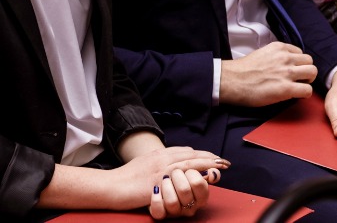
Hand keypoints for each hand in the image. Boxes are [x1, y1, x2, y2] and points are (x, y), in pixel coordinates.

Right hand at [111, 146, 228, 215]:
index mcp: (158, 154)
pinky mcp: (160, 179)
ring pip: (189, 162)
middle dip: (209, 157)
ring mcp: (161, 168)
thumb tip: (171, 164)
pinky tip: (207, 175)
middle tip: (224, 161)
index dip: (200, 154)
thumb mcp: (144, 164)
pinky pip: (182, 174)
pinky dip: (197, 172)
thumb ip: (158, 162)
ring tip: (221, 165)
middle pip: (190, 155)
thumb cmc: (126, 178)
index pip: (184, 151)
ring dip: (208, 163)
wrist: (112, 185)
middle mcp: (162, 158)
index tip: (212, 157)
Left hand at [148, 164, 221, 218]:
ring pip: (172, 202)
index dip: (193, 173)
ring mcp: (175, 211)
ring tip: (164, 179)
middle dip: (177, 176)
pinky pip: (158, 211)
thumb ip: (206, 171)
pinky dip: (156, 199)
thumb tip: (215, 172)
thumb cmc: (179, 176)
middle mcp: (189, 206)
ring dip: (166, 186)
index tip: (189, 169)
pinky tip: (156, 190)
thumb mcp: (193, 172)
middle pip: (185, 190)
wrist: (155, 178)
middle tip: (174, 172)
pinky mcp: (161, 214)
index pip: (199, 183)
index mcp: (200, 197)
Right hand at [220, 42, 316, 106]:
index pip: (300, 53)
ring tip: (298, 86)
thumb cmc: (243, 70)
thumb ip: (276, 56)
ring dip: (308, 81)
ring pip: (313, 73)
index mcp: (279, 48)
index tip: (292, 70)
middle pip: (310, 61)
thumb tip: (284, 64)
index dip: (298, 63)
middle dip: (306, 71)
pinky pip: (308, 90)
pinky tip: (295, 95)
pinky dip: (304, 94)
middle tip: (298, 79)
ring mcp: (287, 73)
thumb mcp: (262, 53)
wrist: (232, 80)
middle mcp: (285, 58)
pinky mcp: (286, 89)